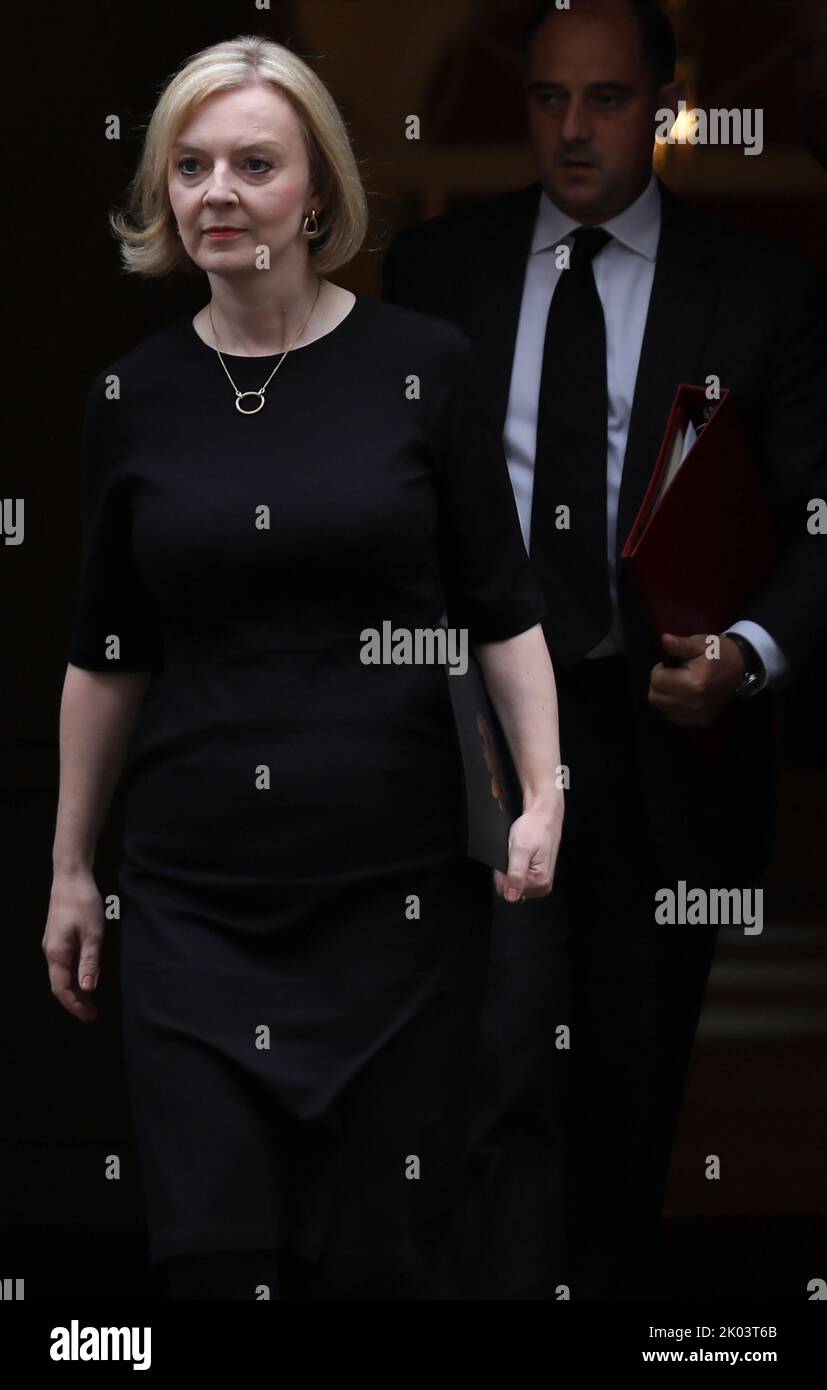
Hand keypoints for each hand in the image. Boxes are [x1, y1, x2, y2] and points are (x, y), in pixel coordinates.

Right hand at [42, 868, 105, 1022]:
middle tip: (92, 1015)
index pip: (63, 989)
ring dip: (75, 991)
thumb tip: (88, 989)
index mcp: (57, 953)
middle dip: (75, 1002)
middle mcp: (51, 952)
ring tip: (90, 1003)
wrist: (71, 878)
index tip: (89, 1016)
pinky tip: (85, 979)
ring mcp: (53, 945)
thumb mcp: (93, 933)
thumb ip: (90, 962)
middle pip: (60, 985)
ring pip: (62, 976)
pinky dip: (74, 977)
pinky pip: (64, 965)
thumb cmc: (83, 902)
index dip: (75, 1005)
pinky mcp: (59, 938)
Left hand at [493, 791, 563, 902]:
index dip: (502, 874)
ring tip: (520, 852)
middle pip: (511, 887)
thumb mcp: (520, 851)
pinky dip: (515, 864)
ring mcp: (541, 881)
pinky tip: (522, 854)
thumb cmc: (534, 829)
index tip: (510, 858)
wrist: (543, 816)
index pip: (507, 891)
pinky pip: (519, 875)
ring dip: (511, 867)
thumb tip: (511, 897)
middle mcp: (543, 885)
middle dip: (507, 871)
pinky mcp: (538, 874)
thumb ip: (515, 875)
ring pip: (513, 881)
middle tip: (515, 854)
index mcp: (540, 882)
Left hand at [648, 632, 745, 727]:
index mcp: (694, 682)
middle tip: (672, 674)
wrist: (741, 667)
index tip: (671, 664)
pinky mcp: (700, 721)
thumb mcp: (700, 643)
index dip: (659, 669)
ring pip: (662, 708)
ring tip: (678, 684)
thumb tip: (664, 639)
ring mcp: (698, 715)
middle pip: (655, 697)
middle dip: (659, 684)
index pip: (656, 680)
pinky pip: (673, 717)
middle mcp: (694, 703)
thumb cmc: (718, 652)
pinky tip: (683, 695)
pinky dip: (673, 707)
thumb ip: (680, 644)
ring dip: (665, 696)